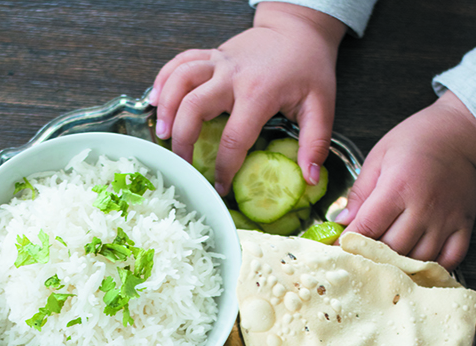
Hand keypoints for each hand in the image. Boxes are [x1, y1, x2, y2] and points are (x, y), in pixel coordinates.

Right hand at [148, 3, 345, 193]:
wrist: (299, 28)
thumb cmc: (309, 67)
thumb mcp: (321, 105)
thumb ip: (315, 143)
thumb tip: (310, 179)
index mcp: (258, 92)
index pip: (233, 138)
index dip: (224, 168)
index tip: (220, 188)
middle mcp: (232, 75)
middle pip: (194, 107)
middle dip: (183, 140)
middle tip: (181, 164)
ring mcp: (218, 61)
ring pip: (180, 80)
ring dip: (165, 107)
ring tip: (161, 133)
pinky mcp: (211, 54)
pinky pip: (179, 62)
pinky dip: (163, 79)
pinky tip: (154, 100)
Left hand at [336, 91, 475, 269]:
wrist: (461, 132)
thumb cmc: (418, 141)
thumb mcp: (379, 157)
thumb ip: (359, 193)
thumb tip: (342, 224)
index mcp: (398, 187)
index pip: (366, 228)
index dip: (347, 244)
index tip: (336, 252)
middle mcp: (423, 206)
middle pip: (390, 250)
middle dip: (370, 258)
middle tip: (358, 259)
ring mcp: (445, 219)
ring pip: (416, 260)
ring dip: (398, 266)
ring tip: (384, 264)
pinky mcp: (462, 225)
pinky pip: (448, 260)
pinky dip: (431, 269)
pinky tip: (416, 264)